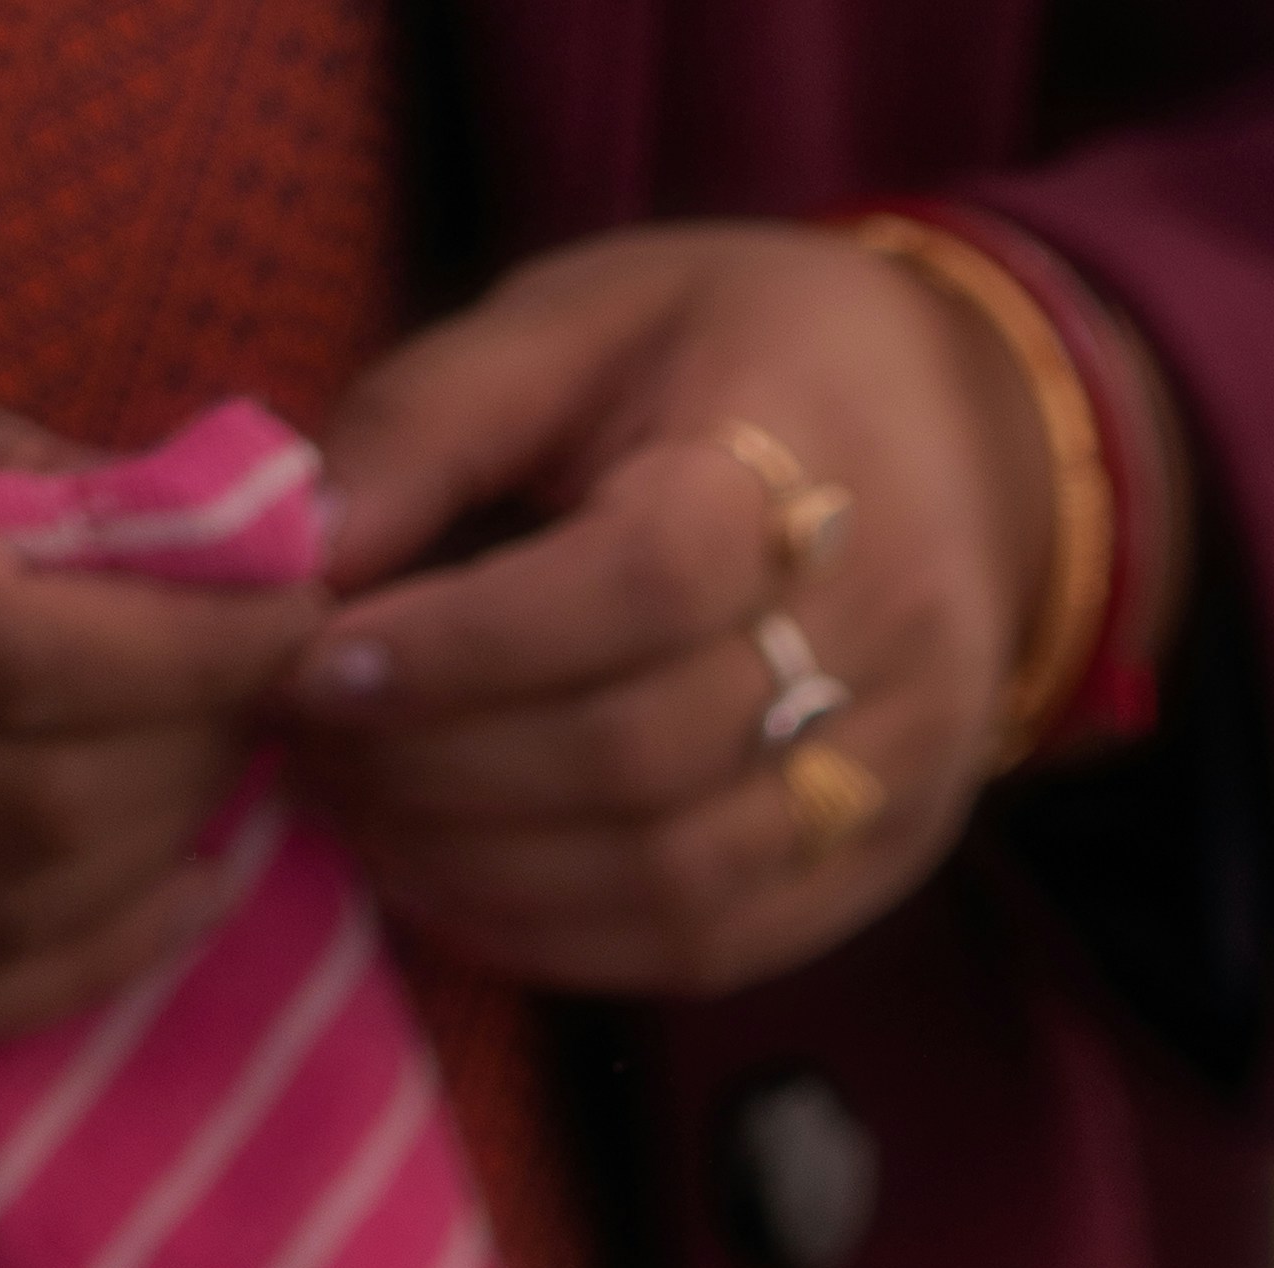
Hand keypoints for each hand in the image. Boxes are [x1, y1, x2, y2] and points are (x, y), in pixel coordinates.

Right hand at [0, 255, 302, 1046]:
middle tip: (268, 700)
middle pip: (28, 801)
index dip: (192, 654)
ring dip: (148, 870)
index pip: (22, 650)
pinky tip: (157, 914)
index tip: (295, 614)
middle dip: (189, 760)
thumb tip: (136, 493)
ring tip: (228, 794)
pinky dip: (57, 977)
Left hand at [300, 221, 1142, 997]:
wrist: (969, 436)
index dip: (466, 646)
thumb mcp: (584, 316)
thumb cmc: (742, 355)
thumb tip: (305, 547)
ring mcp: (900, 768)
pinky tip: (463, 892)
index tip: (321, 663)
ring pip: (678, 879)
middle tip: (316, 752)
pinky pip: (716, 946)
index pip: (640, 583)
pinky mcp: (884, 859)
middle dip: (447, 770)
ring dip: (493, 874)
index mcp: (810, 458)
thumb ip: (437, 415)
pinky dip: (567, 940)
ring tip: (372, 824)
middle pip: (645, 753)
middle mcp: (885, 632)